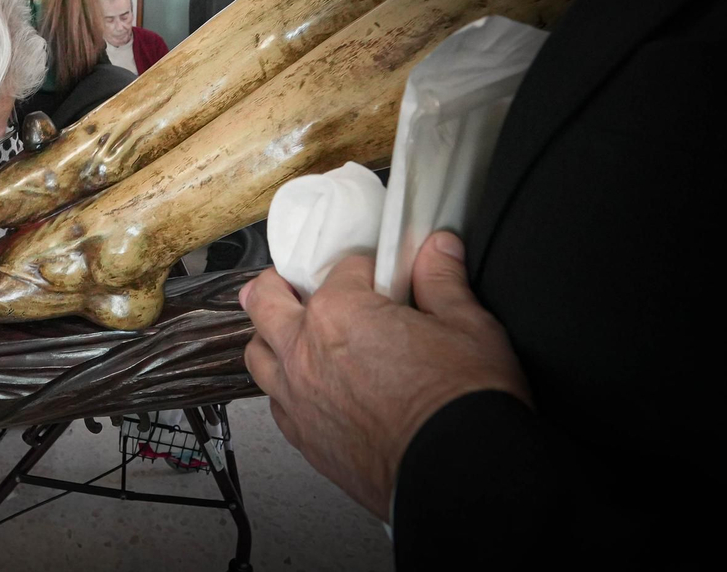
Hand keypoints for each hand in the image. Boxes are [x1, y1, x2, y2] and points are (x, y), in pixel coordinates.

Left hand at [238, 232, 530, 519]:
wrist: (459, 475)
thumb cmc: (461, 405)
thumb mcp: (469, 327)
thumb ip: (444, 281)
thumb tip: (439, 251)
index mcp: (340, 312)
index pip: (342, 268)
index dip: (367, 268)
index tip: (382, 275)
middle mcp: (305, 351)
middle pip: (265, 300)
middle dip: (280, 284)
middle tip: (298, 282)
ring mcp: (297, 397)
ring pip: (258, 352)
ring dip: (271, 336)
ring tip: (292, 333)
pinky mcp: (303, 438)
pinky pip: (275, 402)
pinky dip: (285, 388)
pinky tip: (307, 387)